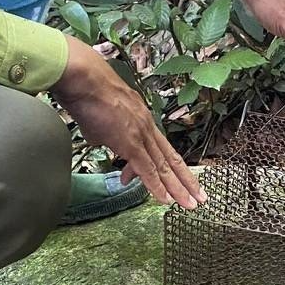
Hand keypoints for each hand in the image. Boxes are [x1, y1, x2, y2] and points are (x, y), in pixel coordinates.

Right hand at [50, 36, 204, 208]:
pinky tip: (166, 200)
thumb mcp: (101, 119)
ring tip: (190, 205)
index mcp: (143, 120)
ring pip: (164, 167)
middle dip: (187, 180)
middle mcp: (147, 127)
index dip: (173, 167)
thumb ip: (106, 133)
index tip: (180, 181)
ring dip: (178, 188)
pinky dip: (157, 186)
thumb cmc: (87, 93)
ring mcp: (141, 135)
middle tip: (200, 197)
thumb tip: (102, 141)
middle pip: (171, 159)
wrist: (85, 79)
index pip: (162, 149)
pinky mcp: (130, 142)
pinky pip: (147, 168)